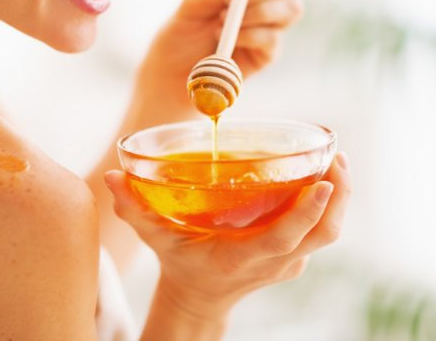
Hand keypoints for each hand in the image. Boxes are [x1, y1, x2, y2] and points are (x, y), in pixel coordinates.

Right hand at [104, 153, 350, 316]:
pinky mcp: (293, 256)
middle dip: (339, 195)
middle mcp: (272, 262)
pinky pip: (319, 231)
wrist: (200, 297)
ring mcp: (287, 262)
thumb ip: (133, 209)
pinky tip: (322, 175)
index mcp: (241, 257)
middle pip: (322, 233)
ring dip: (340, 197)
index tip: (323, 182)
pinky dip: (327, 204)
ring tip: (336, 158)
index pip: (283, 238)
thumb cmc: (179, 262)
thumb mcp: (155, 237)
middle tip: (336, 155)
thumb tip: (113, 176)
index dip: (307, 213)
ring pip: (328, 233)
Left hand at [133, 0, 302, 125]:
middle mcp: (264, 2)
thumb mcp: (194, 5)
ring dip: (258, 11)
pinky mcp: (267, 54)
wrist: (169, 75)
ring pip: (290, 9)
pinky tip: (226, 38)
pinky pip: (273, 38)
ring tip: (222, 20)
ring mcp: (268, 28)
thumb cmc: (180, 36)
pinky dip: (250, 34)